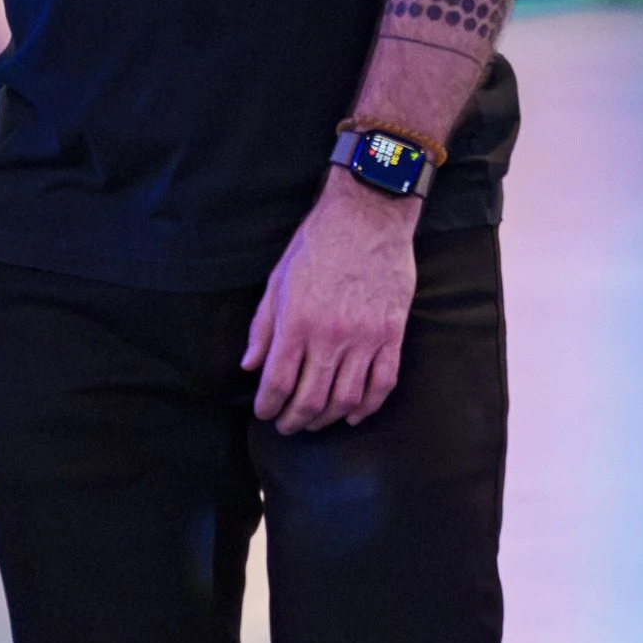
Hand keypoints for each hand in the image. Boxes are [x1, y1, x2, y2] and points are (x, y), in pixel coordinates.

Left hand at [244, 173, 418, 432]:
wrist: (369, 216)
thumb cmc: (318, 244)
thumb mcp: (278, 281)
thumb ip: (263, 327)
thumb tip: (250, 366)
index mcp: (297, 322)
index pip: (278, 383)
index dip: (268, 406)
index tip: (264, 413)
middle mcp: (331, 335)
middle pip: (311, 399)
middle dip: (294, 420)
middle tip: (286, 426)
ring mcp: (366, 337)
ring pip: (346, 398)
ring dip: (327, 418)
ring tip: (315, 422)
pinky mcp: (393, 334)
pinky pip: (383, 383)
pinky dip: (367, 407)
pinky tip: (353, 415)